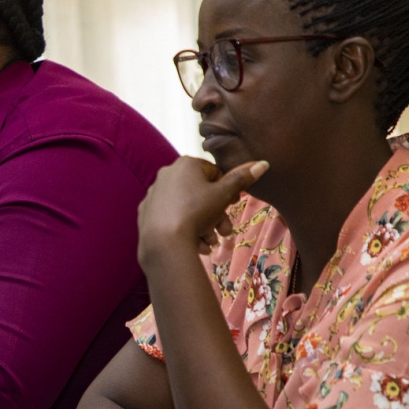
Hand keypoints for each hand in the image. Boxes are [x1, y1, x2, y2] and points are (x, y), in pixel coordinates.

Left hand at [137, 157, 268, 267]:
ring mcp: (154, 194)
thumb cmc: (196, 212)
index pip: (214, 173)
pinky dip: (185, 230)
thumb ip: (242, 179)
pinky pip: (172, 218)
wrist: (164, 241)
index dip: (226, 191)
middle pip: (200, 194)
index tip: (232, 205)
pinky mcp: (146, 213)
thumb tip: (262, 163)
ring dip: (204, 226)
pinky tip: (195, 245)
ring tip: (210, 243)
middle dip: (216, 215)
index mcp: (185, 164)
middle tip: (225, 232)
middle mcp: (166, 174)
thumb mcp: (224, 195)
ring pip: (187, 209)